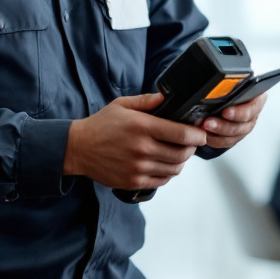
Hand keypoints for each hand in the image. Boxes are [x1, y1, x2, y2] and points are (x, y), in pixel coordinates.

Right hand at [64, 93, 206, 189]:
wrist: (79, 148)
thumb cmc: (101, 125)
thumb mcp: (122, 105)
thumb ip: (147, 101)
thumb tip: (167, 97)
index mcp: (142, 127)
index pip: (181, 134)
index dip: (197, 135)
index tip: (201, 133)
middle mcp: (142, 149)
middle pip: (182, 153)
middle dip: (192, 148)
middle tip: (191, 143)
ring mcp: (138, 168)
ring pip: (174, 169)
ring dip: (181, 161)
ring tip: (178, 153)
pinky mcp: (133, 181)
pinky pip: (161, 181)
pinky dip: (168, 173)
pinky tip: (164, 164)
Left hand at [199, 92, 267, 150]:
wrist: (225, 92)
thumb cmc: (229, 86)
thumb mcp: (231, 82)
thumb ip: (228, 86)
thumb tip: (218, 88)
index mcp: (256, 97)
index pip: (253, 107)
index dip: (239, 112)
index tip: (225, 112)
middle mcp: (253, 113)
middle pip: (243, 125)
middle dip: (224, 126)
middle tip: (208, 122)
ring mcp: (245, 125)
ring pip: (236, 135)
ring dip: (219, 135)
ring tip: (205, 129)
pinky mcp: (237, 134)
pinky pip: (229, 141)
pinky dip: (217, 140)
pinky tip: (208, 136)